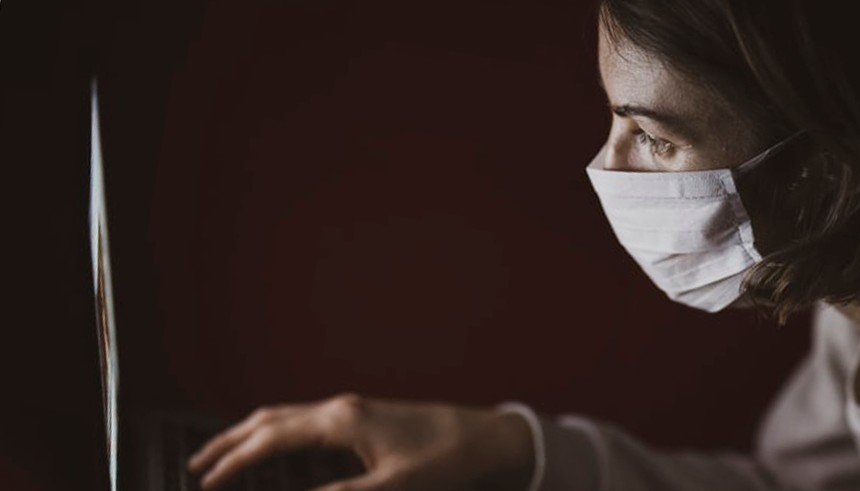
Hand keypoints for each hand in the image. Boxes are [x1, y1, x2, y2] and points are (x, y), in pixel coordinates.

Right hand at [187, 394, 533, 490]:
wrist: (486, 437)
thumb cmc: (446, 460)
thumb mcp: (392, 487)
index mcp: (341, 422)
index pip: (271, 440)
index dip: (234, 463)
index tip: (206, 483)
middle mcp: (341, 409)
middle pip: (269, 420)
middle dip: (229, 442)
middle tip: (195, 466)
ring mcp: (352, 410)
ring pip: (286, 416)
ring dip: (252, 434)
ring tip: (225, 455)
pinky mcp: (364, 417)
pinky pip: (306, 422)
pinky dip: (279, 434)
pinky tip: (277, 451)